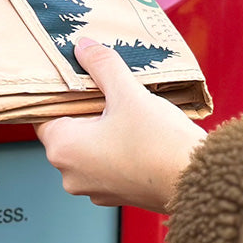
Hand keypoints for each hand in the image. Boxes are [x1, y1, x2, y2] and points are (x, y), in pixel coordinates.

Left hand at [35, 38, 206, 212]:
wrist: (198, 182)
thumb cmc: (159, 143)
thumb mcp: (128, 94)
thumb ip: (102, 66)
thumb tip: (83, 47)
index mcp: (63, 150)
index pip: (44, 114)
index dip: (61, 93)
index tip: (78, 78)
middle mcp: (71, 175)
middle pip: (68, 130)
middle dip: (86, 109)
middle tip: (109, 89)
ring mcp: (94, 189)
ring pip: (89, 147)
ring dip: (104, 128)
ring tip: (128, 109)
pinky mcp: (117, 194)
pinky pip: (108, 163)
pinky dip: (118, 147)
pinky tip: (139, 132)